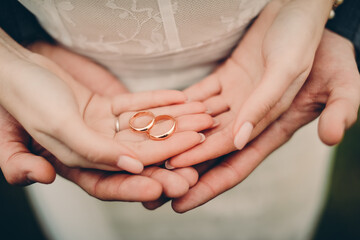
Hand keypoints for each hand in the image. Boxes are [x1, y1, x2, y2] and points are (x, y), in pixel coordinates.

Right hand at [0, 42, 202, 200]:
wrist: (17, 68)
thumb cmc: (28, 97)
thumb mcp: (56, 126)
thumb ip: (89, 150)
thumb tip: (128, 167)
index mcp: (77, 163)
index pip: (117, 178)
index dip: (146, 178)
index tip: (175, 177)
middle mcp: (93, 149)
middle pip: (139, 155)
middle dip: (172, 152)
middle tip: (203, 146)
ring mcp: (102, 128)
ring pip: (143, 128)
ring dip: (174, 122)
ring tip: (203, 116)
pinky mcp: (107, 108)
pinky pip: (137, 105)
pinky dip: (158, 101)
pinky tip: (182, 98)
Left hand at [166, 0, 331, 167]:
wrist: (296, 5)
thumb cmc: (297, 35)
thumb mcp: (285, 69)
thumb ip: (263, 104)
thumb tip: (239, 140)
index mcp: (270, 115)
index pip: (230, 146)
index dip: (203, 158)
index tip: (174, 167)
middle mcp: (252, 109)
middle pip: (212, 137)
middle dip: (186, 150)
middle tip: (156, 160)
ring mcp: (239, 93)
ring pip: (204, 116)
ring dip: (180, 126)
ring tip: (154, 136)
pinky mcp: (229, 76)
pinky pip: (203, 93)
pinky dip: (185, 101)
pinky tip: (165, 108)